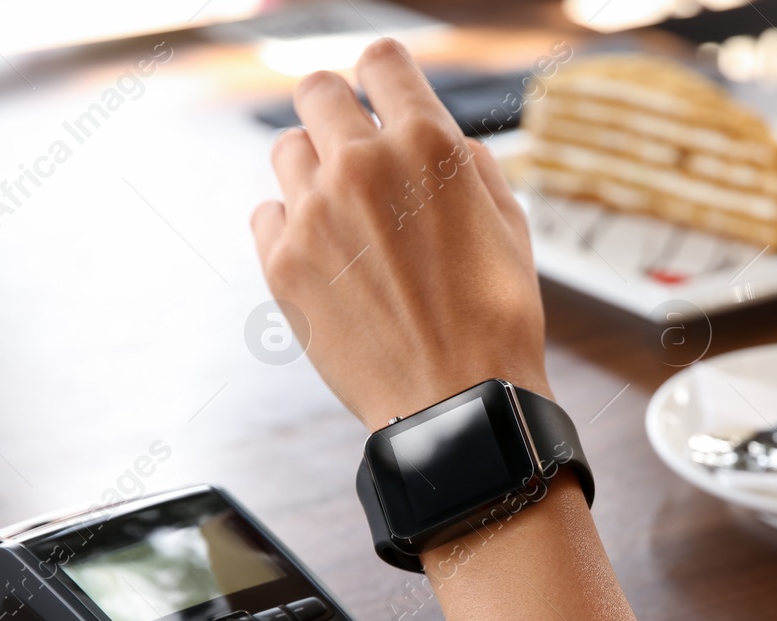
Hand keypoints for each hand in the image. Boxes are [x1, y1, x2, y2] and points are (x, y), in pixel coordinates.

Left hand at [251, 39, 548, 429]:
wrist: (457, 403)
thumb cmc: (495, 320)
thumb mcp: (510, 223)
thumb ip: (469, 165)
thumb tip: (442, 143)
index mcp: (428, 145)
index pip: (381, 62)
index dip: (382, 75)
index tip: (379, 95)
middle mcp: (363, 166)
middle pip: (316, 91)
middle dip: (334, 110)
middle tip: (348, 145)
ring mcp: (315, 213)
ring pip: (287, 149)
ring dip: (312, 170)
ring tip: (341, 215)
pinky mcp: (282, 262)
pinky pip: (266, 214)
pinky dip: (290, 226)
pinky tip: (323, 255)